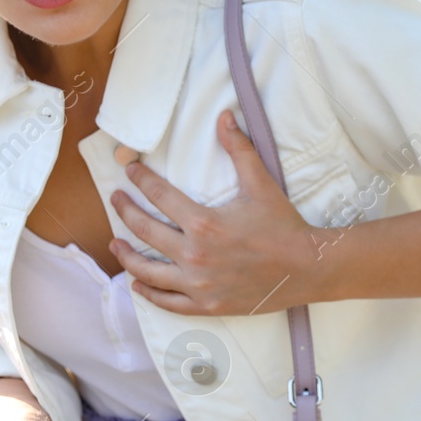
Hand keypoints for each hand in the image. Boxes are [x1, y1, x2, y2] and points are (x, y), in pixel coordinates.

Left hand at [108, 110, 321, 314]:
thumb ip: (239, 149)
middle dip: (125, 212)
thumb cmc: (282, 225)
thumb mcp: (260, 183)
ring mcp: (198, 284)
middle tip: (115, 200)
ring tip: (115, 243)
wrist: (306, 267)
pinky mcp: (206, 305)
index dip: (141, 180)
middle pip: (145, 231)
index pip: (159, 196)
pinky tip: (137, 283)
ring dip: (126, 256)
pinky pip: (167, 301)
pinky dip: (148, 293)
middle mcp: (195, 255)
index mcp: (204, 223)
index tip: (129, 172)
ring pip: (148, 271)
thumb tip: (224, 116)